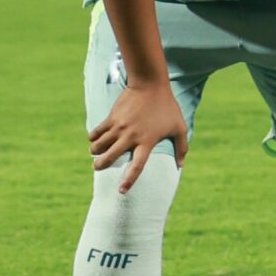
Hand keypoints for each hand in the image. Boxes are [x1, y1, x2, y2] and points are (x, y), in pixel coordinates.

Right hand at [87, 79, 187, 193]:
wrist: (150, 84)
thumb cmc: (167, 106)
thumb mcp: (179, 126)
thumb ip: (182, 147)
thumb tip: (180, 165)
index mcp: (147, 141)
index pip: (137, 166)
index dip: (128, 180)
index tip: (121, 191)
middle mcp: (131, 136)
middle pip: (109, 157)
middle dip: (100, 165)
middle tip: (98, 167)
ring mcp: (119, 127)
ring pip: (99, 146)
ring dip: (95, 151)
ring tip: (96, 152)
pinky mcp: (111, 117)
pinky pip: (95, 132)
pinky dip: (93, 137)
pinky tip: (94, 138)